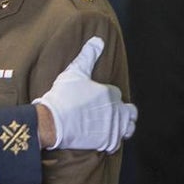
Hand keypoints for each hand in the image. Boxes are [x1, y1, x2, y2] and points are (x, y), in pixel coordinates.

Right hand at [34, 37, 136, 151]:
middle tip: (109, 114)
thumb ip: (88, 56)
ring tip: (111, 126)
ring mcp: (113, 128)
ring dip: (122, 126)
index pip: (116, 94)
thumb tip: (98, 40)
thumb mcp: (74, 72)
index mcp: (110, 93)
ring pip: (128, 128)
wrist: (53, 122)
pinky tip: (102, 138)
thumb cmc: (62, 97)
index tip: (97, 100)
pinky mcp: (108, 142)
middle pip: (130, 112)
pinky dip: (111, 140)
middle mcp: (117, 111)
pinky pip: (117, 143)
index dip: (108, 96)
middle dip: (123, 112)